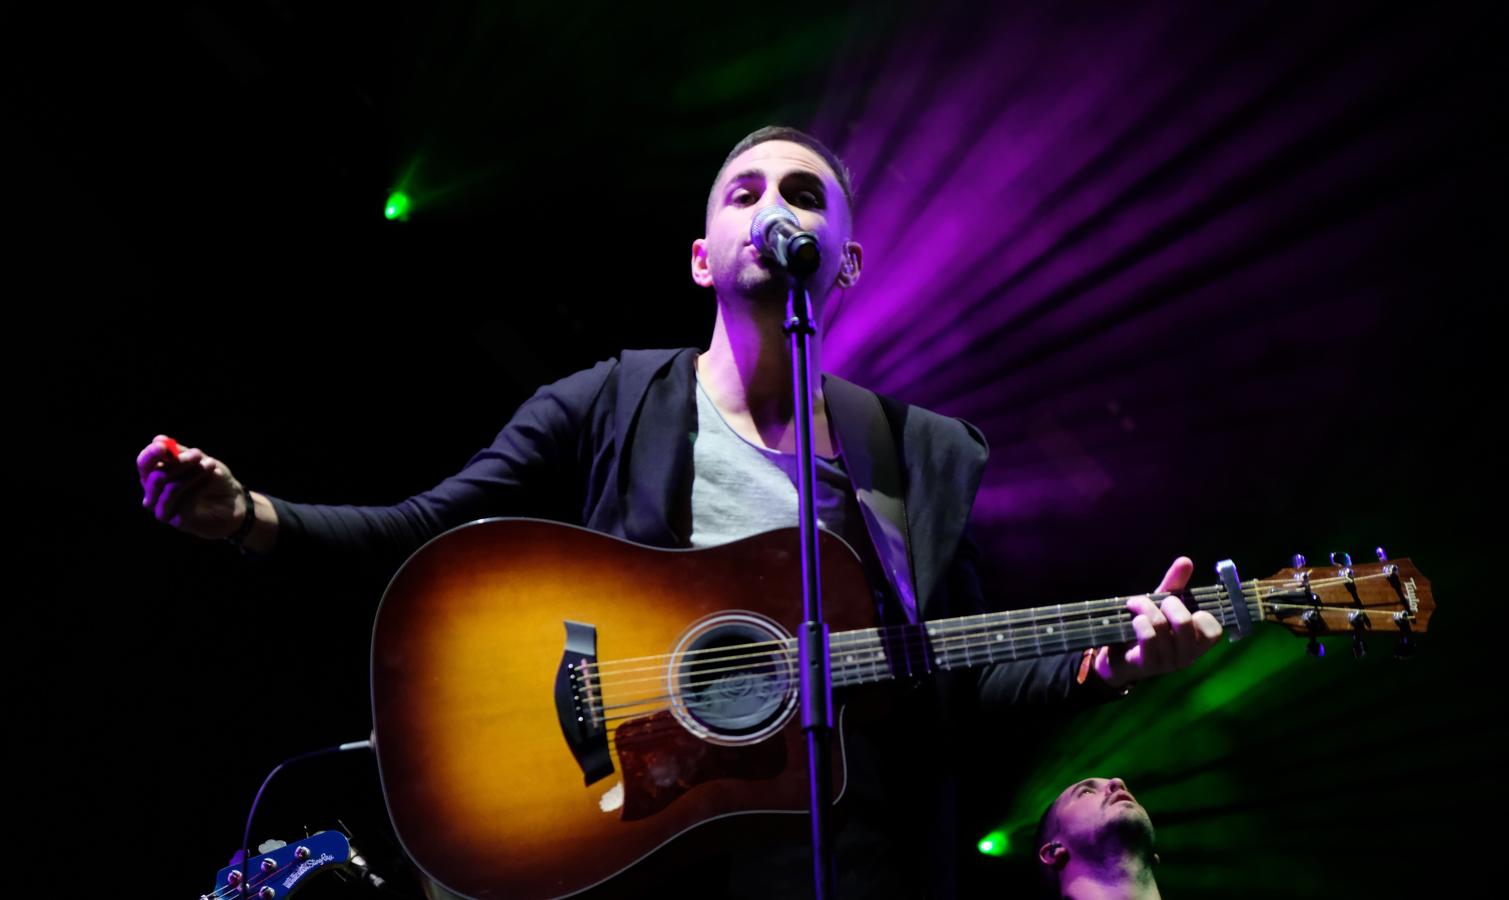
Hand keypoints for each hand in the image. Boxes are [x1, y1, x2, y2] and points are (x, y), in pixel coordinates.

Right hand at [136, 435, 247, 538]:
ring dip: (191, 474)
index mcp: (154, 475)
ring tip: (211, 464)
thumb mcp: (198, 460)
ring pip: (170, 489)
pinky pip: (185, 501)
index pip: (144, 465)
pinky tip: (211, 478)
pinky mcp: (177, 521)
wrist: (233, 502)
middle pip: (154, 478)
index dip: (151, 454)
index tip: (164, 446)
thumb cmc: (212, 478)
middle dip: (178, 463)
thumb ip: (179, 452)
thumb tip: (158, 439)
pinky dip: (199, 486)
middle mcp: (153, 494)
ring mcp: (164, 509)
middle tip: (198, 454)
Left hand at [1093, 556, 1222, 688]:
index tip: (1183, 606)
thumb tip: (1186, 561)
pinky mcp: (1147, 665)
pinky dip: (1139, 621)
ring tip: (1134, 604)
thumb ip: (1175, 585)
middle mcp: (1187, 656)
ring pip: (1161, 626)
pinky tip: (1133, 619)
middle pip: (1185, 623)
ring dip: (1145, 607)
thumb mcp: (1160, 606)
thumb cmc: (1145, 629)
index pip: (1214, 631)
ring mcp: (1167, 662)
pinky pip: (1148, 637)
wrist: (1116, 657)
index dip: (1201, 614)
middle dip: (1168, 603)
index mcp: (1196, 643)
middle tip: (1158, 602)